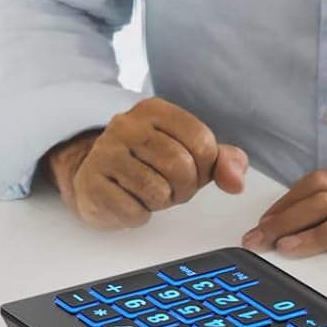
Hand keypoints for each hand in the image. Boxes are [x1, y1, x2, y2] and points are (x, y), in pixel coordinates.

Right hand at [46, 98, 247, 229]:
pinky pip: (133, 211)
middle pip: (180, 166)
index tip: (192, 171)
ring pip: (157, 191)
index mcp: (155, 110)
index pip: (202, 142)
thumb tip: (236, 182)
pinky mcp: (90, 184)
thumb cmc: (149, 165)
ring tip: (148, 192)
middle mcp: (126, 125)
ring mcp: (104, 153)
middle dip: (184, 188)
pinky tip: (129, 200)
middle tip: (170, 187)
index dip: (205, 168)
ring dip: (161, 201)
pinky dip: (139, 215)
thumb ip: (223, 161)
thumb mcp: (191, 154)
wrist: (96, 175)